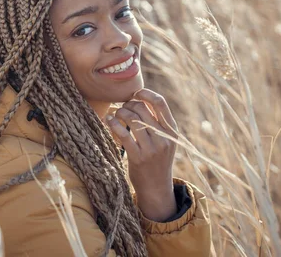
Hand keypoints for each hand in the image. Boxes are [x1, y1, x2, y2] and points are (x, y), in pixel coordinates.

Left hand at [104, 88, 178, 221]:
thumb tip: (141, 98)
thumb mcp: (165, 140)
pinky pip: (123, 134)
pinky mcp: (138, 157)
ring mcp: (151, 148)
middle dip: (128, 104)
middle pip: (142, 109)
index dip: (146, 93)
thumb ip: (158, 122)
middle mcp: (164, 138)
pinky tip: (109, 121)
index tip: (135, 93)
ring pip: (132, 119)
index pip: (160, 103)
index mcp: (172, 131)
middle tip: (122, 108)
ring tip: (116, 115)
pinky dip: (113, 124)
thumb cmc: (157, 159)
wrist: (157, 188)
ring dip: (120, 113)